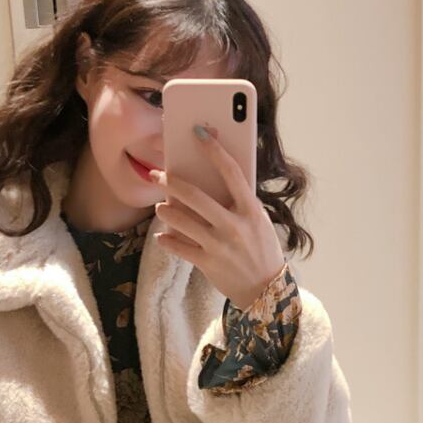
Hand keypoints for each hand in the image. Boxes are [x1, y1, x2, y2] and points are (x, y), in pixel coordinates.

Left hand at [149, 126, 285, 309]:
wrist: (265, 289)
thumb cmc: (261, 248)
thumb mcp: (258, 220)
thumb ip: (239, 200)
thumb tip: (210, 177)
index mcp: (250, 209)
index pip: (231, 171)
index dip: (213, 149)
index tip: (198, 133)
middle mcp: (234, 225)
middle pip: (194, 195)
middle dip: (170, 181)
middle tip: (157, 174)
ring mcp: (219, 245)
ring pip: (180, 220)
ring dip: (165, 211)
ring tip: (161, 207)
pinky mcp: (208, 263)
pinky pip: (178, 247)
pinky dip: (167, 240)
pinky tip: (162, 236)